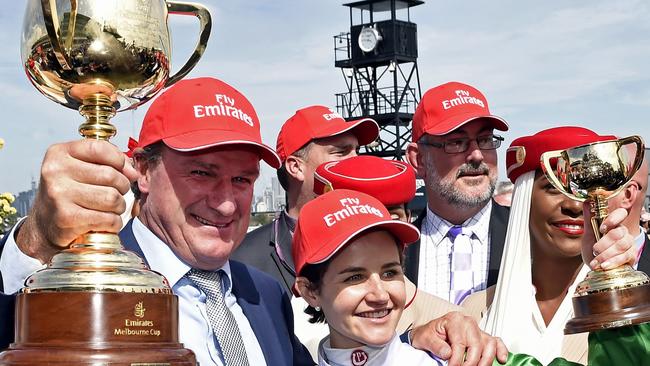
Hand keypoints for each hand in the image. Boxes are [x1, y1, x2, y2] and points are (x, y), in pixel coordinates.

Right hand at [15, 139, 137, 262]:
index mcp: (59, 153)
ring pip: (112, 198)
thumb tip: (132, 172)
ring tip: (111, 208)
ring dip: (119, 206)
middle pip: (110, 175)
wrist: (47, 224)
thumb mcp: (81, 167)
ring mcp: (59, 195)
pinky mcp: (67, 218)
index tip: (123, 169)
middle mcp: (55, 172)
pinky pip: (108, 219)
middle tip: (117, 192)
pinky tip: (106, 221)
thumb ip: (108, 161)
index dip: (119, 159)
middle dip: (122, 186)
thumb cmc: (70, 192)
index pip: (99, 148)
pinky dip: (114, 222)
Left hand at [410, 311, 507, 365]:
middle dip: (471, 362)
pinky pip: (496, 341)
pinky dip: (501, 350)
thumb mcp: (425, 338)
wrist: (430, 333)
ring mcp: (477, 329)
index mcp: (454, 320)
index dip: (457, 359)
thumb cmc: (429, 334)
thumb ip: (436, 345)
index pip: (460, 342)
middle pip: (476, 344)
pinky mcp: (482, 337)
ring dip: (485, 360)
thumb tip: (448, 353)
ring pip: (489, 344)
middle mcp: (468, 322)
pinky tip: (501, 359)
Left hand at [582, 207, 637, 269]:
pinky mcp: (632, 256)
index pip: (621, 213)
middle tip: (594, 250)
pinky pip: (625, 257)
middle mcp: (623, 232)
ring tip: (596, 261)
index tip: (602, 228)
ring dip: (606, 254)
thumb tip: (587, 202)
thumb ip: (589, 220)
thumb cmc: (593, 250)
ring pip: (622, 245)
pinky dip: (613, 261)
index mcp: (614, 224)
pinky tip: (604, 265)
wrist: (597, 266)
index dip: (613, 218)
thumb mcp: (588, 235)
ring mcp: (629, 244)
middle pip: (618, 233)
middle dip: (603, 243)